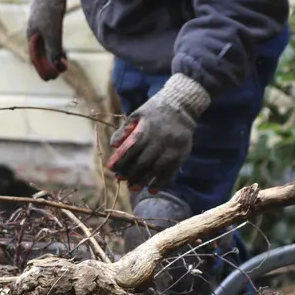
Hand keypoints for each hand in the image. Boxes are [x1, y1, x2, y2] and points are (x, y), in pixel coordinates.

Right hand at [26, 0, 67, 80]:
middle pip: (42, 55)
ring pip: (48, 49)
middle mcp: (36, 36)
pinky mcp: (50, 25)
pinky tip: (64, 55)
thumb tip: (55, 65)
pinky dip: (58, 49)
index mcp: (32, 38)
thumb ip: (53, 48)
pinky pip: (53, 41)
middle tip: (60, 72)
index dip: (43, 69)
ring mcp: (43, 30)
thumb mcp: (51, 31)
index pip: (36, 59)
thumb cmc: (48, 10)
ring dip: (55, 58)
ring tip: (64, 65)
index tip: (51, 78)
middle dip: (50, 65)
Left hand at [107, 73, 210, 190]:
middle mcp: (161, 140)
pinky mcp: (182, 154)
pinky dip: (161, 182)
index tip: (112, 168)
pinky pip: (171, 172)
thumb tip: (114, 146)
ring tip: (132, 188)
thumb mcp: (137, 114)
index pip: (131, 149)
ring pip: (156, 170)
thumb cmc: (155, 110)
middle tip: (121, 180)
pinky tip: (152, 189)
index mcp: (148, 129)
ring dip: (143, 181)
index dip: (121, 161)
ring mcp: (173, 148)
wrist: (182, 105)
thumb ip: (124, 130)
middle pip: (143, 162)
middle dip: (130, 173)